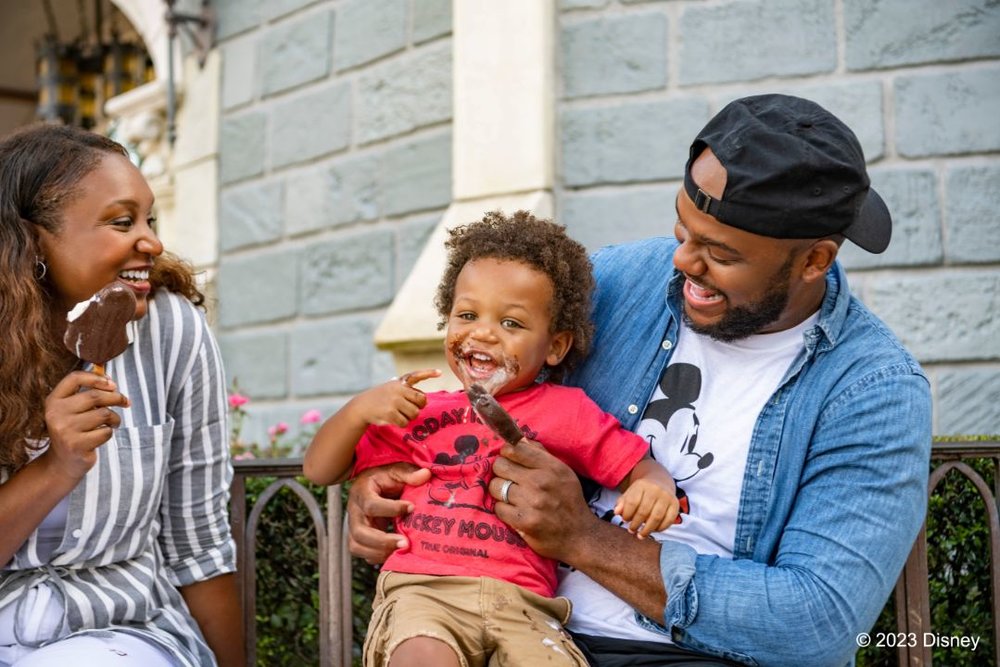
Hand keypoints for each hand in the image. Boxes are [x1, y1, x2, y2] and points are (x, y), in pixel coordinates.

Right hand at [42, 370, 129, 482]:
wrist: (62, 462)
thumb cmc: (74, 430)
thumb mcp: (72, 409)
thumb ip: (87, 393)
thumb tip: (111, 381)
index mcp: (53, 401)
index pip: (74, 378)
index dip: (97, 377)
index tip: (113, 384)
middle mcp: (55, 414)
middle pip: (95, 396)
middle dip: (116, 397)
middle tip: (125, 402)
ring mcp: (65, 431)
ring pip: (103, 414)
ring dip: (115, 418)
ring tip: (112, 423)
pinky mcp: (76, 445)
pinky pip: (105, 432)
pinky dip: (109, 432)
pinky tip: (102, 436)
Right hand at [347, 463, 430, 563]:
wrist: (374, 484)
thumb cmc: (386, 477)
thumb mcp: (397, 470)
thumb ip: (410, 473)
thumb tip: (425, 475)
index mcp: (362, 491)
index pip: (371, 505)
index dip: (391, 509)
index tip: (412, 507)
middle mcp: (354, 510)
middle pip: (360, 532)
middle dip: (382, 541)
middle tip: (405, 543)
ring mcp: (354, 525)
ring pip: (356, 546)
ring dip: (379, 552)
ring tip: (401, 550)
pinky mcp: (359, 537)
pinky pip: (362, 552)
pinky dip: (377, 557)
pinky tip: (394, 553)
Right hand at [350, 369, 440, 427]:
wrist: (361, 406)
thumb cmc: (380, 399)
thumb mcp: (391, 388)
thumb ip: (406, 391)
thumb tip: (423, 400)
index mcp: (400, 383)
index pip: (416, 376)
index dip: (429, 373)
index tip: (440, 373)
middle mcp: (398, 390)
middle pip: (421, 401)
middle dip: (418, 407)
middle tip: (410, 409)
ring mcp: (394, 401)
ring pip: (414, 413)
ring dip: (409, 417)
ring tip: (399, 414)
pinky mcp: (390, 413)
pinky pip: (405, 422)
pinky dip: (401, 423)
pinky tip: (393, 419)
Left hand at [489, 438, 595, 561]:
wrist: (579, 536)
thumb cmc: (569, 500)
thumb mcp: (562, 472)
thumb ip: (540, 454)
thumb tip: (518, 439)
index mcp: (551, 466)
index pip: (515, 449)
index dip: (507, 453)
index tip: (509, 459)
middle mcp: (540, 482)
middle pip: (500, 466)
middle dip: (501, 472)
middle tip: (509, 479)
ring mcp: (531, 502)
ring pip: (496, 487)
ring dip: (500, 492)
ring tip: (511, 496)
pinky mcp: (524, 522)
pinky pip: (498, 508)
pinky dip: (503, 510)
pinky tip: (514, 511)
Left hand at [614, 475, 678, 538]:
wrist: (660, 483)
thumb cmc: (641, 493)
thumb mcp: (630, 493)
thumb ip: (622, 503)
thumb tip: (617, 512)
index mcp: (641, 485)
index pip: (632, 502)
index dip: (627, 514)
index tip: (625, 520)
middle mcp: (655, 490)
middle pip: (644, 511)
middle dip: (636, 524)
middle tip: (631, 530)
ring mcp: (667, 497)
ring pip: (656, 517)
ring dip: (647, 530)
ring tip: (640, 535)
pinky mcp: (675, 504)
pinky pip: (668, 521)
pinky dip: (660, 528)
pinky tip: (653, 530)